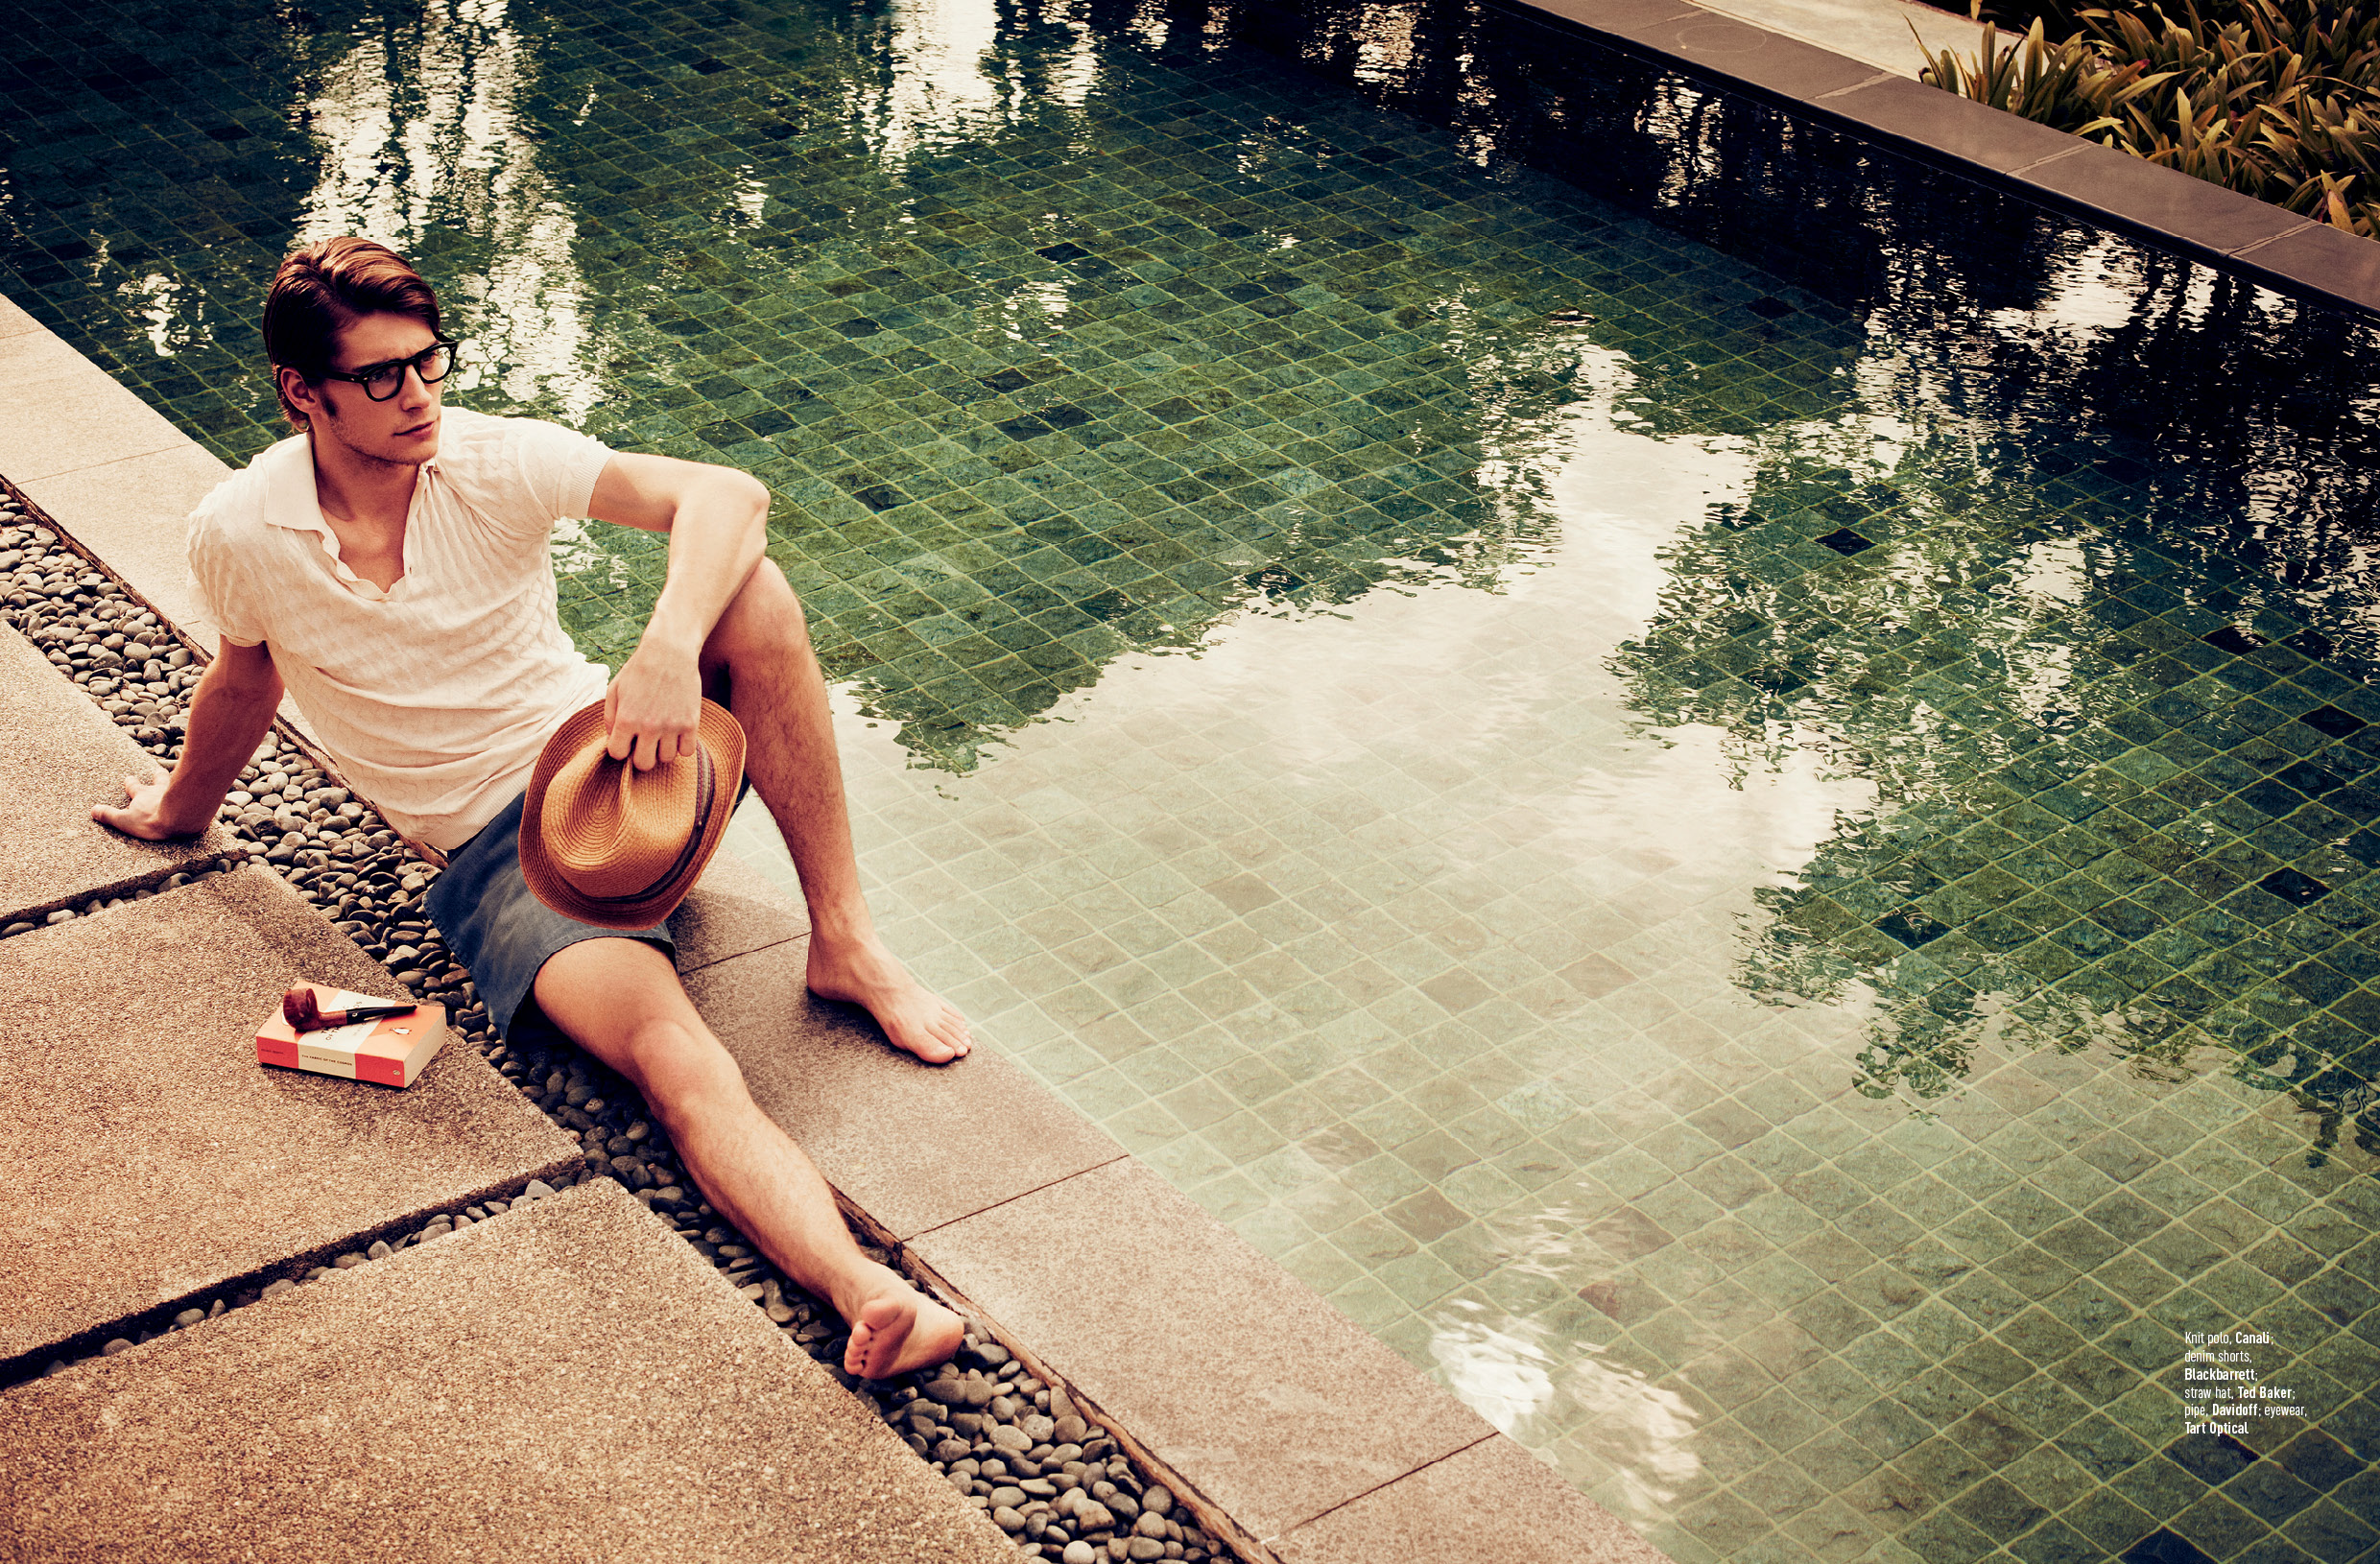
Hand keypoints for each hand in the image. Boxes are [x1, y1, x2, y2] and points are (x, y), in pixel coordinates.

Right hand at [93, 769, 202, 839]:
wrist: (184, 817)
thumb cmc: (154, 820)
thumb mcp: (126, 821)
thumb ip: (109, 816)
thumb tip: (93, 810)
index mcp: (144, 795)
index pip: (134, 786)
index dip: (131, 783)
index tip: (129, 778)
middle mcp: (162, 789)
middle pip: (160, 778)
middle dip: (158, 775)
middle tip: (158, 771)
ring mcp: (182, 790)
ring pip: (182, 781)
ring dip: (182, 778)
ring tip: (185, 776)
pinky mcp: (199, 796)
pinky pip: (203, 788)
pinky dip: (205, 786)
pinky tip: (212, 788)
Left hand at [604, 643, 702, 769]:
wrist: (669, 651)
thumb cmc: (639, 670)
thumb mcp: (615, 689)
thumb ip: (610, 717)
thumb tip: (613, 739)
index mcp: (626, 718)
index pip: (618, 754)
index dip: (621, 748)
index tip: (627, 739)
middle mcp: (648, 726)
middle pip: (643, 764)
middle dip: (641, 755)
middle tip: (645, 741)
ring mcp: (671, 726)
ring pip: (666, 759)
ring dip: (662, 749)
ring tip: (662, 734)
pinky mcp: (691, 723)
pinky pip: (687, 752)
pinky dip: (682, 746)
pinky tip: (677, 733)